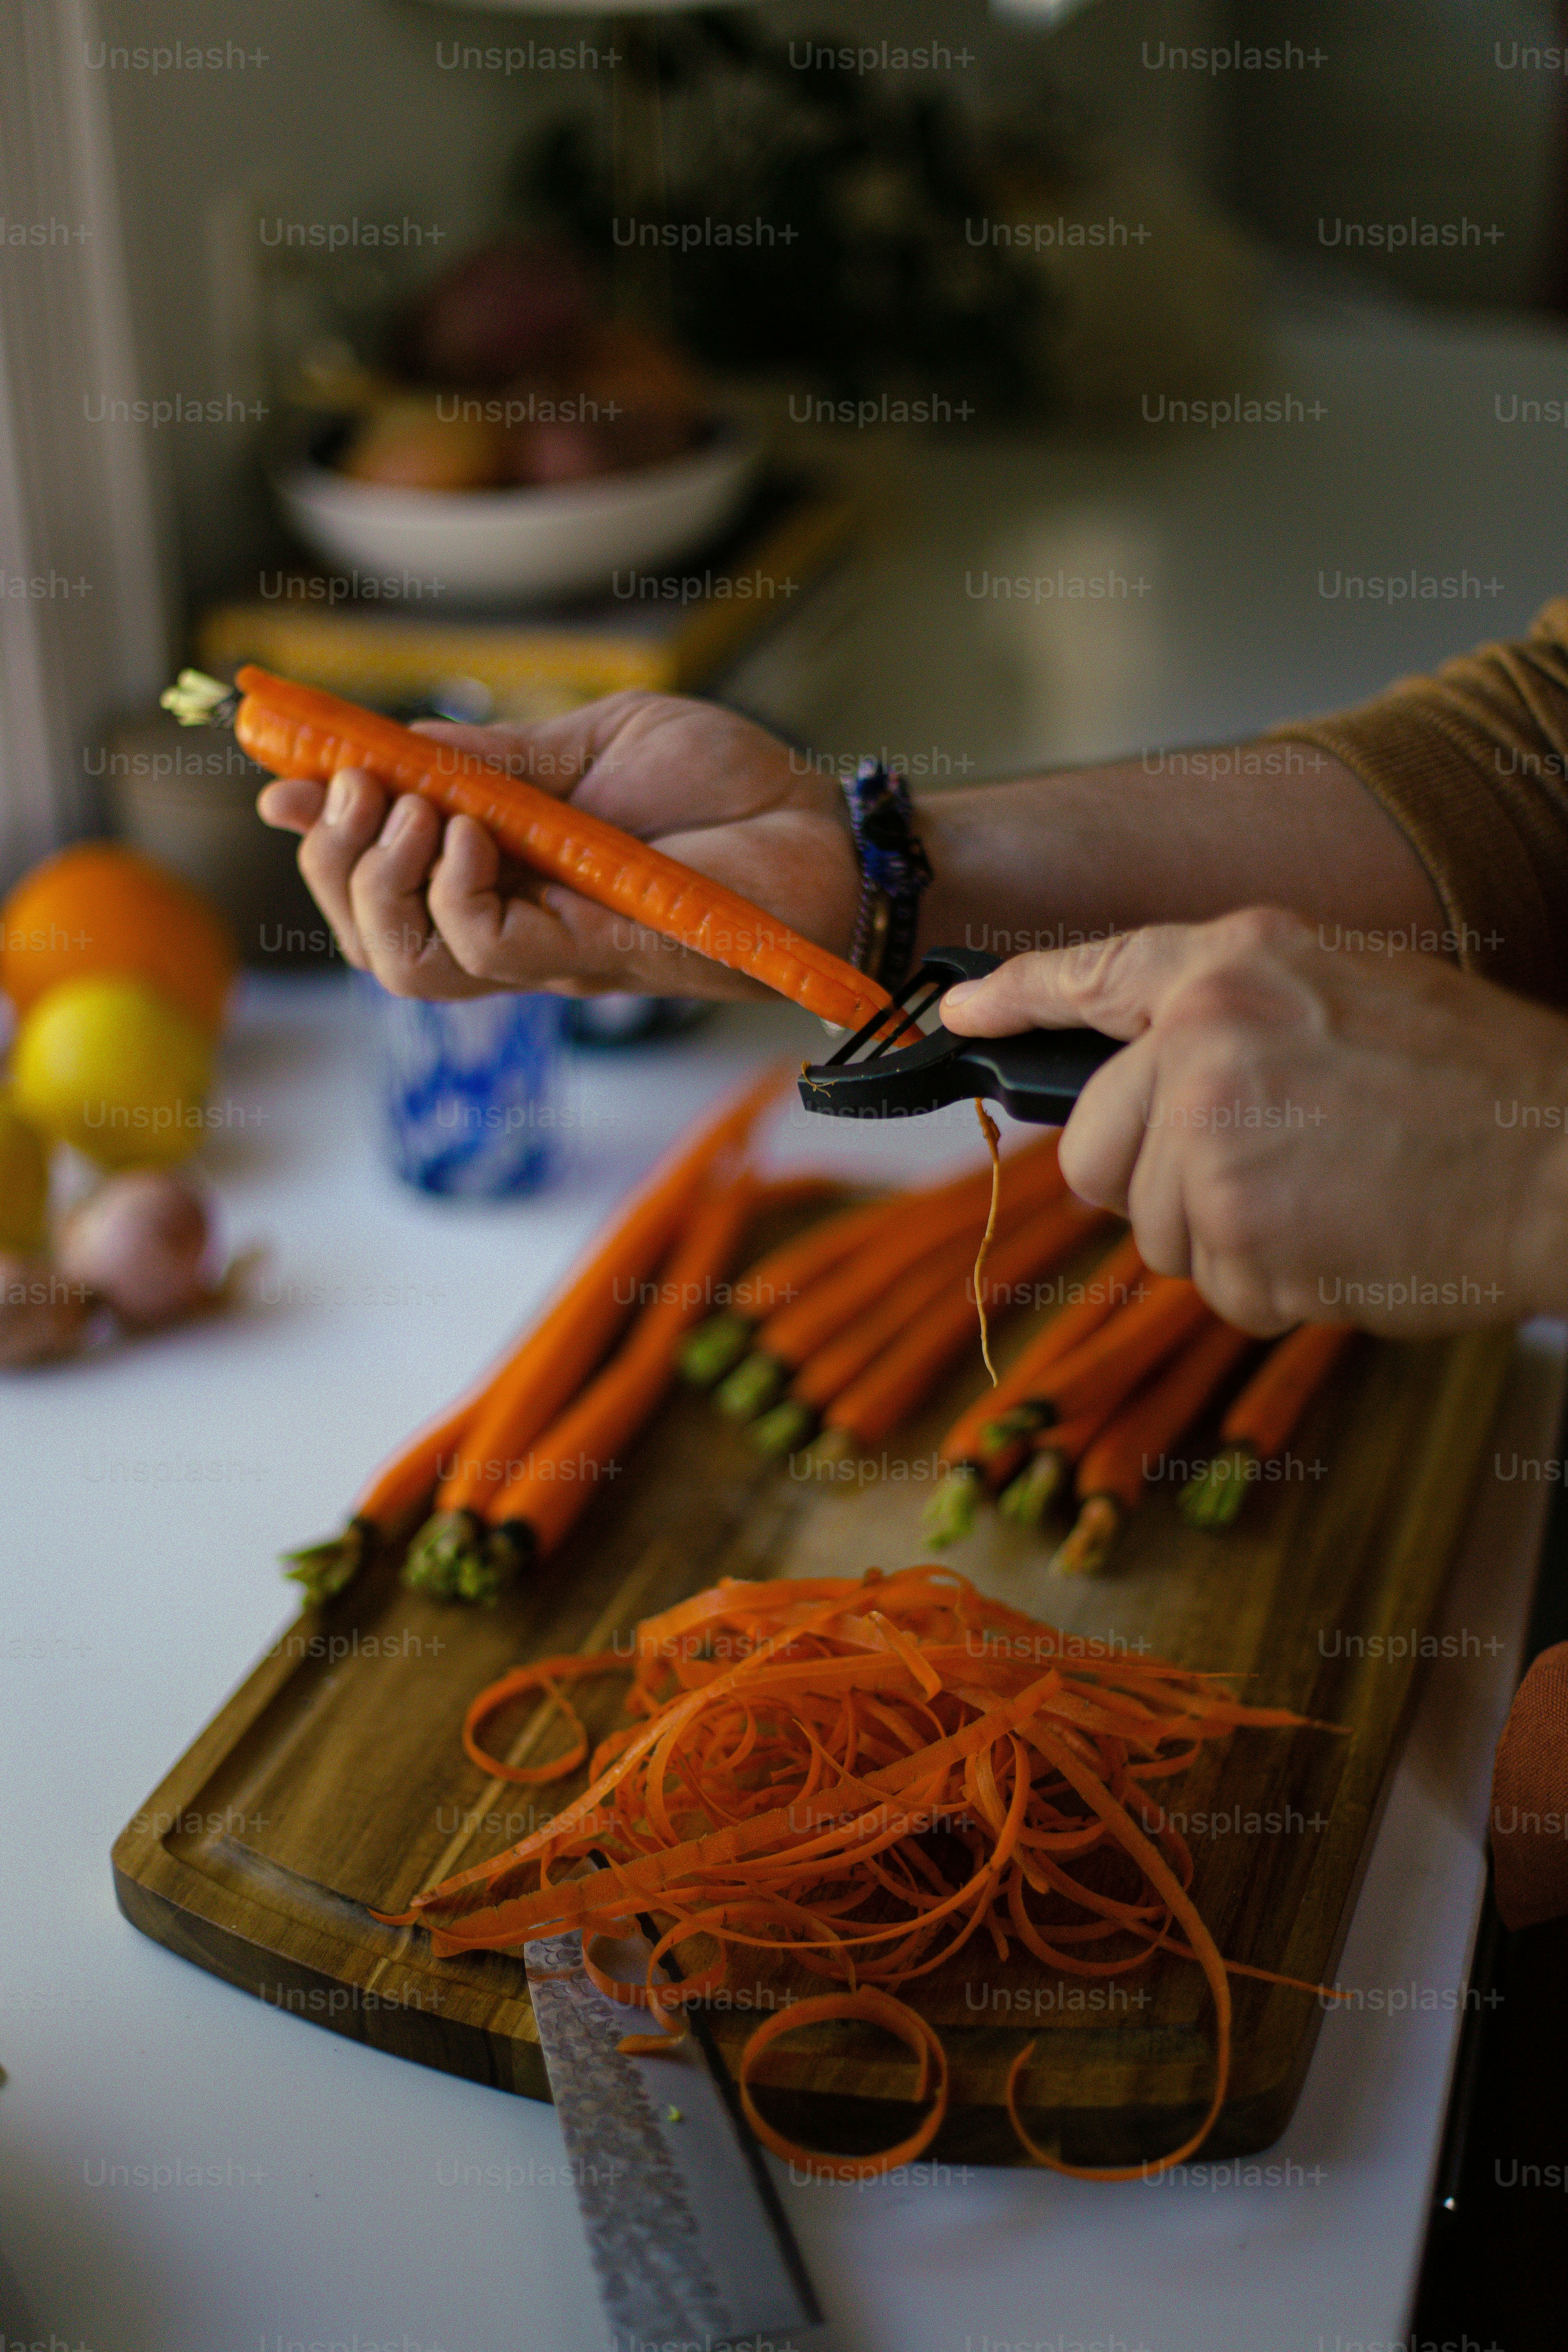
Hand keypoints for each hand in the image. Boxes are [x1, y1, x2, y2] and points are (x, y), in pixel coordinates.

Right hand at [256, 692, 859, 1000]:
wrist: (825, 833)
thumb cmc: (730, 791)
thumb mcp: (596, 745)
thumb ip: (496, 759)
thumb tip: (389, 747)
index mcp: (513, 869)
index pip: (389, 877)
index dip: (323, 839)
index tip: (278, 784)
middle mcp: (520, 920)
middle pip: (377, 936)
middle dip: (334, 862)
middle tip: (350, 787)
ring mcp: (551, 948)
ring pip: (409, 960)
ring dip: (378, 878)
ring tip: (405, 806)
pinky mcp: (592, 956)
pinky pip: (482, 947)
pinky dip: (452, 886)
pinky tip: (470, 829)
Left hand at [940, 908, 1567, 1334]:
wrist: (1567, 1161)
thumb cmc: (1477, 1091)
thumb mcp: (1352, 997)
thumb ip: (1237, 1024)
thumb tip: (1151, 1081)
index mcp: (1236, 964)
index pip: (1093, 973)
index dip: (1017, 999)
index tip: (959, 1012)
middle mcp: (1203, 1034)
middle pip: (1095, 1149)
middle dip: (1162, 1188)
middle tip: (1274, 1179)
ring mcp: (1211, 1129)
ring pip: (1158, 1230)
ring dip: (1236, 1243)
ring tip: (1336, 1199)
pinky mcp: (1232, 1222)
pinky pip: (1218, 1287)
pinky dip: (1279, 1288)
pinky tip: (1351, 1240)